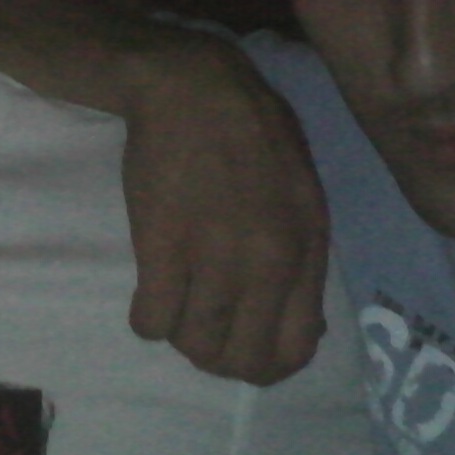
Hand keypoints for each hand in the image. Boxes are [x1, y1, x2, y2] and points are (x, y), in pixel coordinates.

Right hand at [117, 34, 329, 383]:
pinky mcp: (162, 246)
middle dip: (218, 358)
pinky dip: (148, 319)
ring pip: (194, 344)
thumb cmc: (252, 137)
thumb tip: (306, 329)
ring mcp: (214, 256)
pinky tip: (151, 292)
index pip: (295, 349)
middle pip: (241, 359)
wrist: (194, 89)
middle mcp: (267, 263)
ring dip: (181, 335)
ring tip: (177, 305)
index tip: (243, 351)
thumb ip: (304, 263)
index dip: (264, 366)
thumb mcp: (303, 199)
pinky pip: (152, 321)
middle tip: (202, 331)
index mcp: (306, 250)